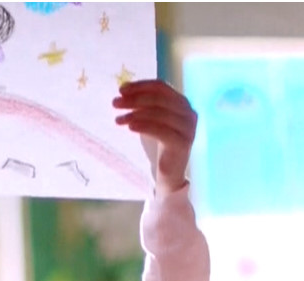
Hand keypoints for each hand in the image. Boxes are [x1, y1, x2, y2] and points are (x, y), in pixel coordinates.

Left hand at [113, 80, 196, 194]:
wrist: (169, 172)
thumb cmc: (158, 144)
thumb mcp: (150, 119)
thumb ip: (143, 105)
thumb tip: (123, 92)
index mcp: (182, 102)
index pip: (161, 87)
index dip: (140, 86)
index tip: (121, 90)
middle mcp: (188, 112)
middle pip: (159, 99)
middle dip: (135, 99)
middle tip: (115, 103)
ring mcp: (188, 128)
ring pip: (159, 114)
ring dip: (135, 114)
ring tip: (118, 119)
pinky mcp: (182, 143)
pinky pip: (161, 130)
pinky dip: (144, 126)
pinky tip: (130, 127)